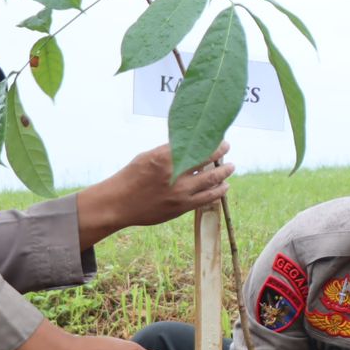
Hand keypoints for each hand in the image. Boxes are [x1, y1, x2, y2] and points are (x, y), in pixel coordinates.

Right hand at [75, 142, 232, 249]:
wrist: (119, 204)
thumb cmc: (131, 177)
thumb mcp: (148, 157)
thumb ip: (170, 152)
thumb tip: (190, 144)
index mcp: (166, 158)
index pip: (198, 148)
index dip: (214, 144)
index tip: (222, 141)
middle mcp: (176, 176)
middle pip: (210, 165)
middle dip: (222, 158)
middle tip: (228, 152)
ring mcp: (180, 194)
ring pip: (212, 183)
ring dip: (224, 176)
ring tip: (230, 170)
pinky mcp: (181, 208)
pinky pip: (206, 199)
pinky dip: (217, 192)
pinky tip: (223, 187)